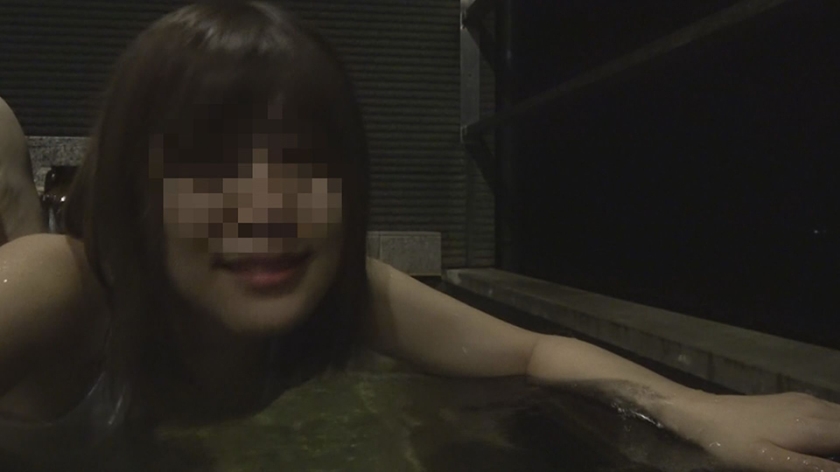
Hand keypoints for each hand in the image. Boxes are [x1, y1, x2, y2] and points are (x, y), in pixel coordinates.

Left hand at [664, 391, 839, 470]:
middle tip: (826, 458)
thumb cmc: (735, 444)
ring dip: (839, 435)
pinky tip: (819, 443)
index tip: (831, 462)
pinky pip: (828, 411)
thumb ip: (813, 467)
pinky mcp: (795, 400)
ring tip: (824, 454)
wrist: (705, 414)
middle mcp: (815, 408)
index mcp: (814, 426)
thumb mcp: (773, 463)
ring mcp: (805, 400)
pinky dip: (833, 427)